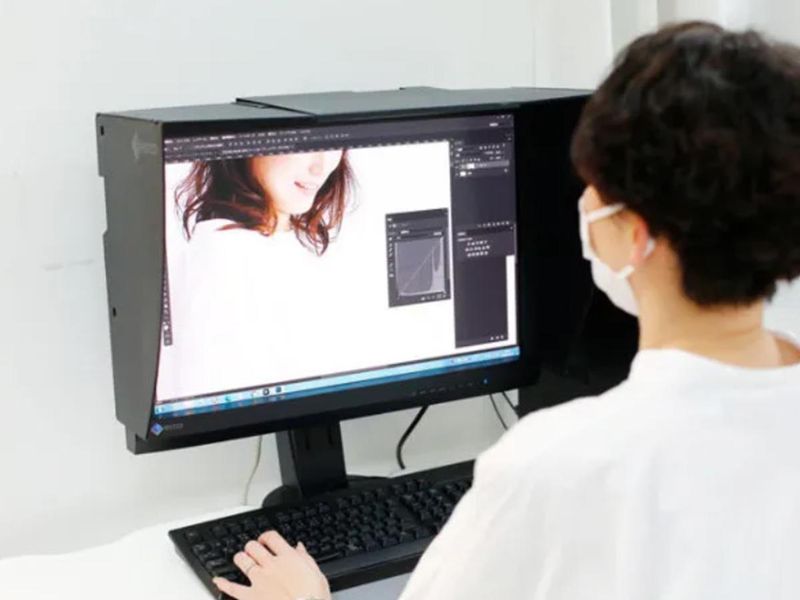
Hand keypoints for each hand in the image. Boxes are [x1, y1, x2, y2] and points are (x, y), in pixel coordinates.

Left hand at [213, 531, 331, 599]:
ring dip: (240, 558)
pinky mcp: (250, 597)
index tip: (266, 541)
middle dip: (252, 547)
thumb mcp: (317, 574)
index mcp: (288, 558)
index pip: (272, 537)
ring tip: (241, 560)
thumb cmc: (314, 598)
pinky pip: (232, 588)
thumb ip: (305, 558)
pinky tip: (218, 580)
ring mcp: (259, 580)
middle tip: (254, 551)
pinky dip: (223, 584)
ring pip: (242, 560)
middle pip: (253, 546)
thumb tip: (299, 548)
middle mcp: (271, 565)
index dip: (266, 536)